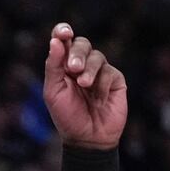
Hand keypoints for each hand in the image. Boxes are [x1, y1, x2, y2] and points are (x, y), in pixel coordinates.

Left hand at [44, 22, 127, 149]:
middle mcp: (83, 64)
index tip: (64, 33)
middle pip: (82, 44)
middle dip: (78, 54)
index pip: (64, 39)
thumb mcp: (53, 92)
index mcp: (64, 64)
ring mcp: (100, 71)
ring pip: (97, 57)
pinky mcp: (115, 81)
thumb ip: (53, 66)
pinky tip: (98, 100)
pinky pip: (110, 72)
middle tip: (73, 68)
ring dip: (90, 70)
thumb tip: (56, 41)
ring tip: (85, 86)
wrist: (87, 139)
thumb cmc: (67, 116)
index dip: (63, 31)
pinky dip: (102, 85)